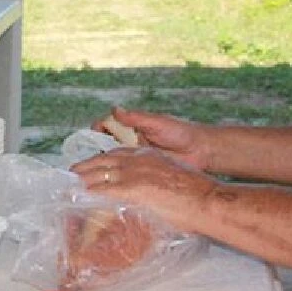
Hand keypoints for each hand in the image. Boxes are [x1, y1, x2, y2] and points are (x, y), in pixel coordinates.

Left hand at [72, 148, 215, 233]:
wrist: (206, 199)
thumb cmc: (196, 194)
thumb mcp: (172, 179)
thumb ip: (156, 183)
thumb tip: (148, 196)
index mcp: (148, 157)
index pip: (117, 155)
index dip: (101, 160)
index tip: (90, 166)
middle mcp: (139, 161)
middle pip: (104, 161)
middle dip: (85, 168)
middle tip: (71, 174)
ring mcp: (135, 174)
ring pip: (101, 174)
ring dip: (83, 180)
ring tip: (69, 186)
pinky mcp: (134, 189)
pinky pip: (105, 190)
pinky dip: (91, 192)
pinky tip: (81, 196)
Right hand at [94, 107, 211, 169]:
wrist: (200, 151)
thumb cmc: (180, 132)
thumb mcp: (157, 123)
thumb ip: (136, 118)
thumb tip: (115, 110)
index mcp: (134, 126)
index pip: (109, 125)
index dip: (100, 128)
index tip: (96, 133)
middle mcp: (132, 141)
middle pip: (107, 143)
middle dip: (97, 148)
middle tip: (90, 155)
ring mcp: (136, 157)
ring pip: (114, 159)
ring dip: (105, 163)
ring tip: (94, 170)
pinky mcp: (143, 171)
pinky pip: (126, 173)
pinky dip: (118, 176)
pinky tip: (111, 181)